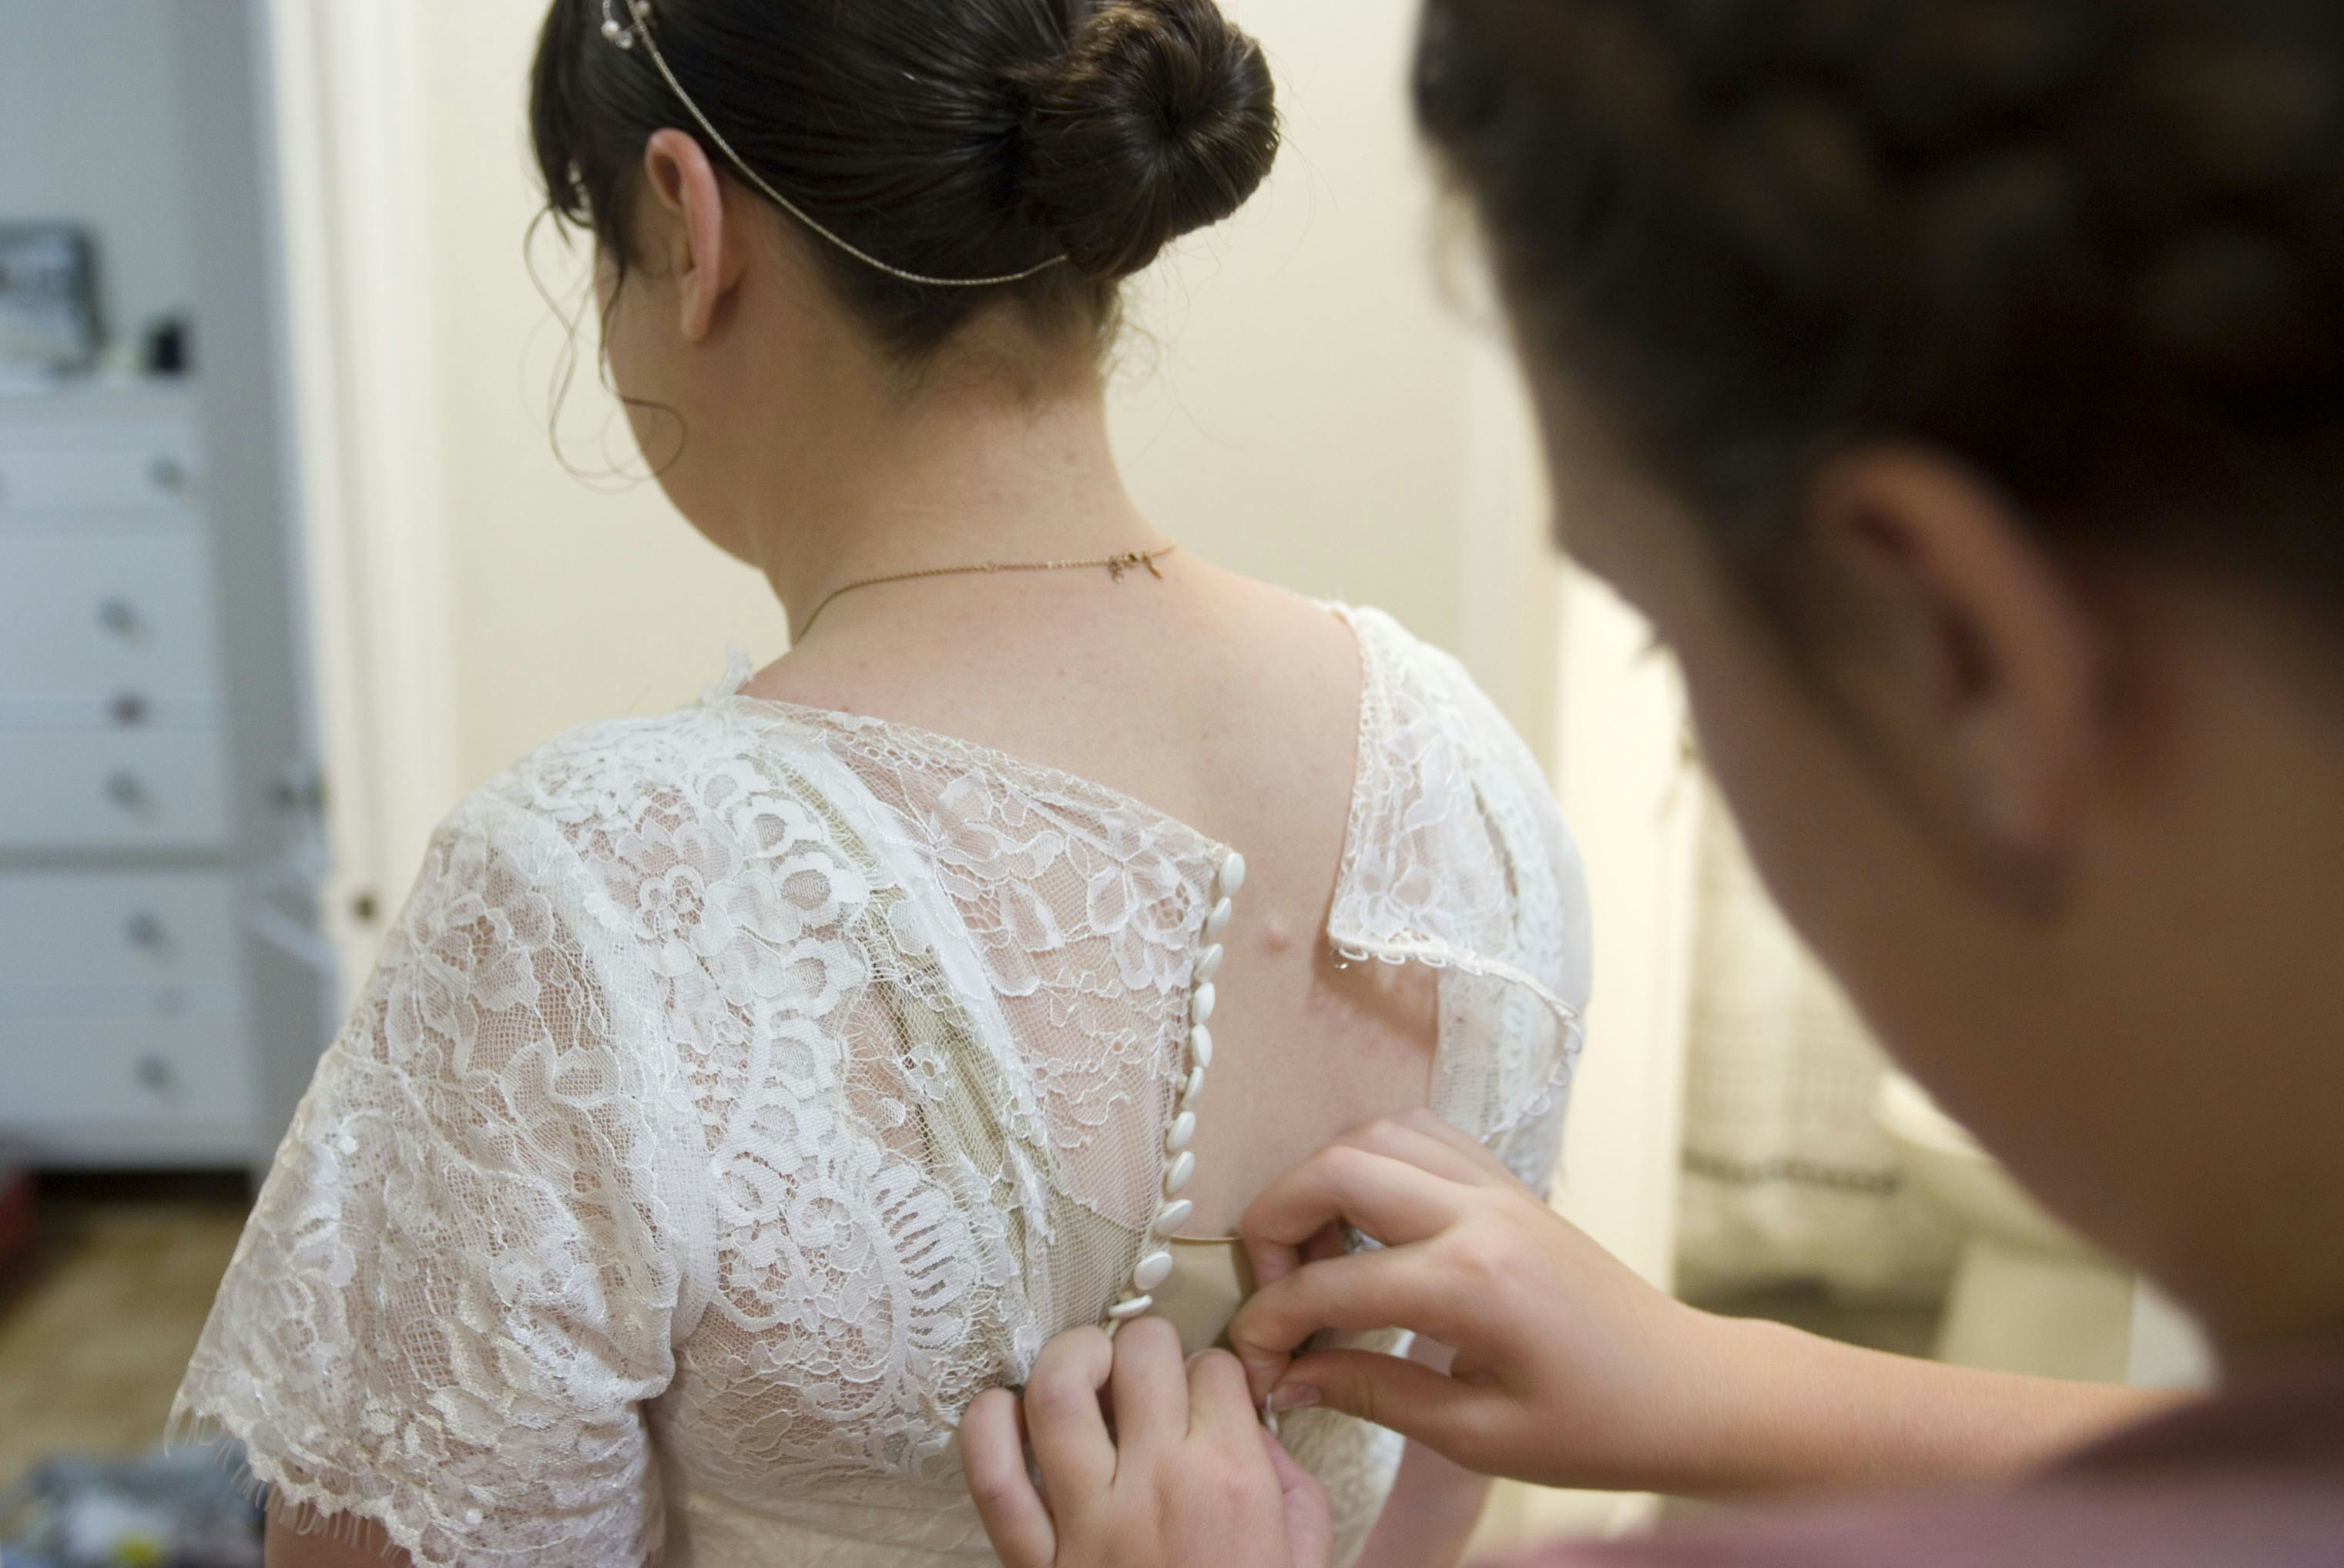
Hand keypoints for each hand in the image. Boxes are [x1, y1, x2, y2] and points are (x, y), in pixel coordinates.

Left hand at [961, 1317, 1333, 1567]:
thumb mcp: (1301, 1551)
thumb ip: (1283, 1475)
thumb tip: (1244, 1419)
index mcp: (1232, 1482)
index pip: (1214, 1367)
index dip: (1211, 1371)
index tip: (1205, 1396)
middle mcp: (1157, 1486)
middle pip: (1140, 1353)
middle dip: (1145, 1343)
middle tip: (1146, 1370)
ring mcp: (1087, 1524)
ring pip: (1056, 1390)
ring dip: (1068, 1356)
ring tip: (1083, 1368)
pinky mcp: (1033, 1564)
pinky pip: (990, 1477)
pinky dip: (985, 1427)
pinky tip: (1005, 1412)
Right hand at [1228, 1109, 1739, 1492]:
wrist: (1691, 1392)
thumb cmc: (1597, 1428)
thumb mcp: (1477, 1435)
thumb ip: (1371, 1394)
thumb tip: (1283, 1380)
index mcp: (1472, 1283)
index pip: (1329, 1285)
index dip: (1271, 1325)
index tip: (1254, 1364)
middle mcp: (1480, 1213)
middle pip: (1338, 1168)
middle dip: (1277, 1220)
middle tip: (1274, 1287)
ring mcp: (1498, 1188)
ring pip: (1377, 1134)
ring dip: (1325, 1180)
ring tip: (1321, 1254)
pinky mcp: (1511, 1185)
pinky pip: (1424, 1136)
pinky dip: (1376, 1161)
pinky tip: (1371, 1224)